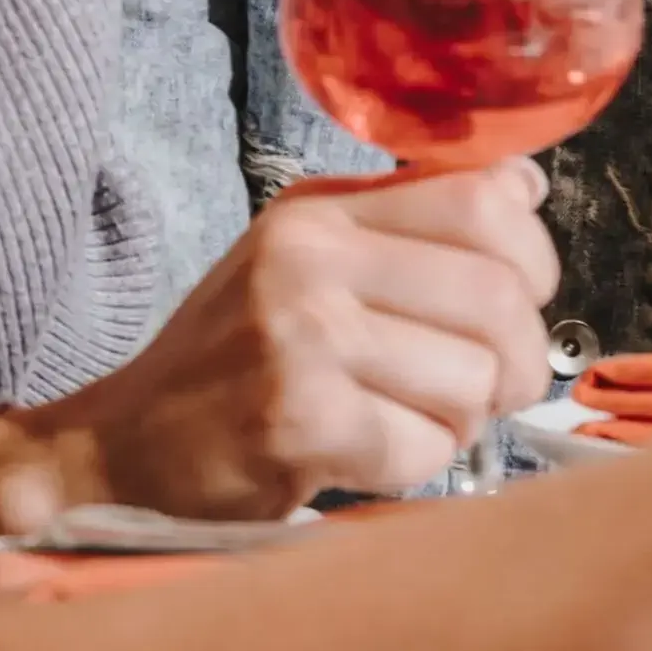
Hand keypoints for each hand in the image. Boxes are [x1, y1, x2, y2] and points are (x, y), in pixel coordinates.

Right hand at [0, 160, 559, 530]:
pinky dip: (414, 466)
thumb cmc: (234, 365)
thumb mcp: (311, 264)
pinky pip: (424, 446)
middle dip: (516, 359)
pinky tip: (363, 456)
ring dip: (461, 420)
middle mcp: (308, 255)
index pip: (485, 199)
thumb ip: (412, 222)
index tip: (519, 301)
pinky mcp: (296, 417)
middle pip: (498, 293)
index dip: (532, 259)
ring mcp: (300, 334)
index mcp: (320, 209)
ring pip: (472, 377)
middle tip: (489, 389)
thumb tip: (526, 184)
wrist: (118, 454)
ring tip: (406, 421)